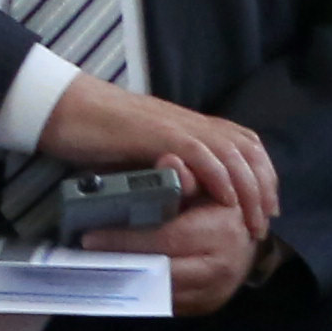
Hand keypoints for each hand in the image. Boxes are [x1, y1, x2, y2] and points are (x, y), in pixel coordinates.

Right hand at [32, 78, 281, 236]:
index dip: (263, 174)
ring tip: (249, 223)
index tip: (267, 207)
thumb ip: (164, 167)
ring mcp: (177, 125)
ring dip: (248, 192)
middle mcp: (191, 122)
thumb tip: (176, 194)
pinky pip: (202, 155)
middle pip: (248, 150)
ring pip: (232, 155)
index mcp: (189, 124)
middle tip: (263, 223)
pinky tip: (226, 202)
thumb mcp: (141, 152)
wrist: (64, 107)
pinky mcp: (161, 133)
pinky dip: (220, 179)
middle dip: (263, 188)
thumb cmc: (95, 131)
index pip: (244, 143)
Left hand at [90, 192, 264, 317]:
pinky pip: (166, 304)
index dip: (127, 238)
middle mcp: (221, 268)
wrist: (246, 244)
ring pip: (160, 293)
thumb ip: (187, 177)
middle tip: (85, 254)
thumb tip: (168, 160)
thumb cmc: (221, 209)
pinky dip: (141, 291)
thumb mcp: (209, 187)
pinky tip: (118, 276)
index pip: (167, 238)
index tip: (90, 236)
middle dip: (121, 263)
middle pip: (160, 271)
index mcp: (222, 233)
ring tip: (95, 264)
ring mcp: (214, 293)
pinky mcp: (204, 306)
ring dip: (127, 279)